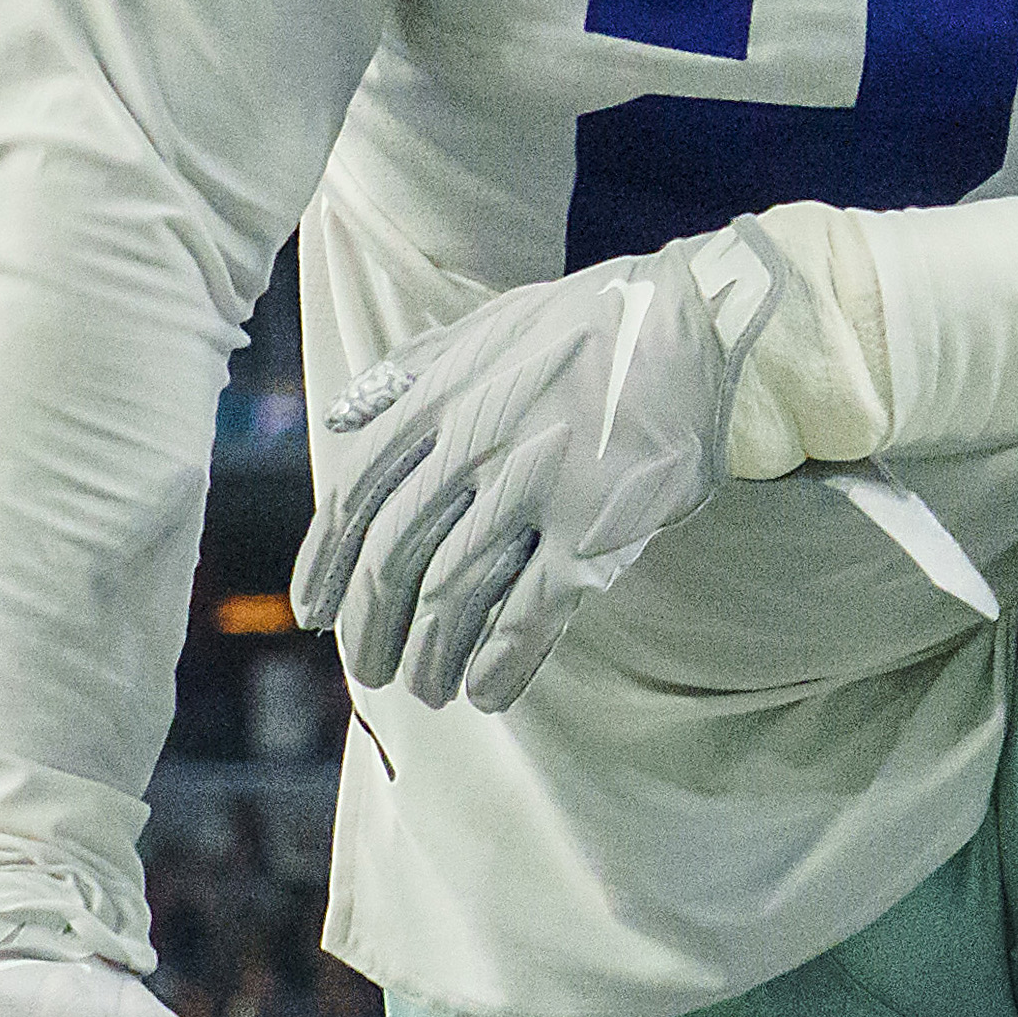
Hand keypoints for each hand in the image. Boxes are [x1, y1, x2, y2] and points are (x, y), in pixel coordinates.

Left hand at [297, 236, 768, 712]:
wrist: (703, 326)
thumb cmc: (598, 325)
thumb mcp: (488, 325)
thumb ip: (410, 368)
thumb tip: (342, 417)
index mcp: (441, 397)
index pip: (353, 497)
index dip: (325, 564)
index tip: (315, 609)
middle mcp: (476, 447)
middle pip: (395, 558)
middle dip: (372, 625)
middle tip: (368, 666)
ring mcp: (536, 491)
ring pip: (455, 596)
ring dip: (430, 655)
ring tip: (424, 689)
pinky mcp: (594, 529)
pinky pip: (531, 614)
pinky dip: (500, 661)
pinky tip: (485, 692)